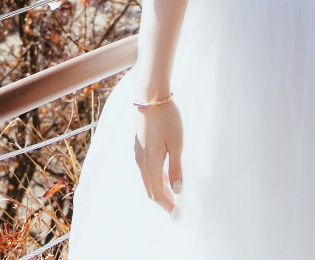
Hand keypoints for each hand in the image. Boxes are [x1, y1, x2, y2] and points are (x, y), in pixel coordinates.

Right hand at [131, 98, 183, 212]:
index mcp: (150, 163)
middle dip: (163, 201)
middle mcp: (141, 162)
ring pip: (148, 180)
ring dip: (159, 190)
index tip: (177, 215)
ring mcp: (138, 154)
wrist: (151, 98)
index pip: (157, 193)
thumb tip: (177, 190)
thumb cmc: (167, 119)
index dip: (167, 206)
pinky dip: (155, 179)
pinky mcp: (139, 147)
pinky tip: (165, 177)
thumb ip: (176, 168)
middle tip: (176, 210)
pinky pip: (146, 170)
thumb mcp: (176, 144)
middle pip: (150, 190)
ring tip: (172, 196)